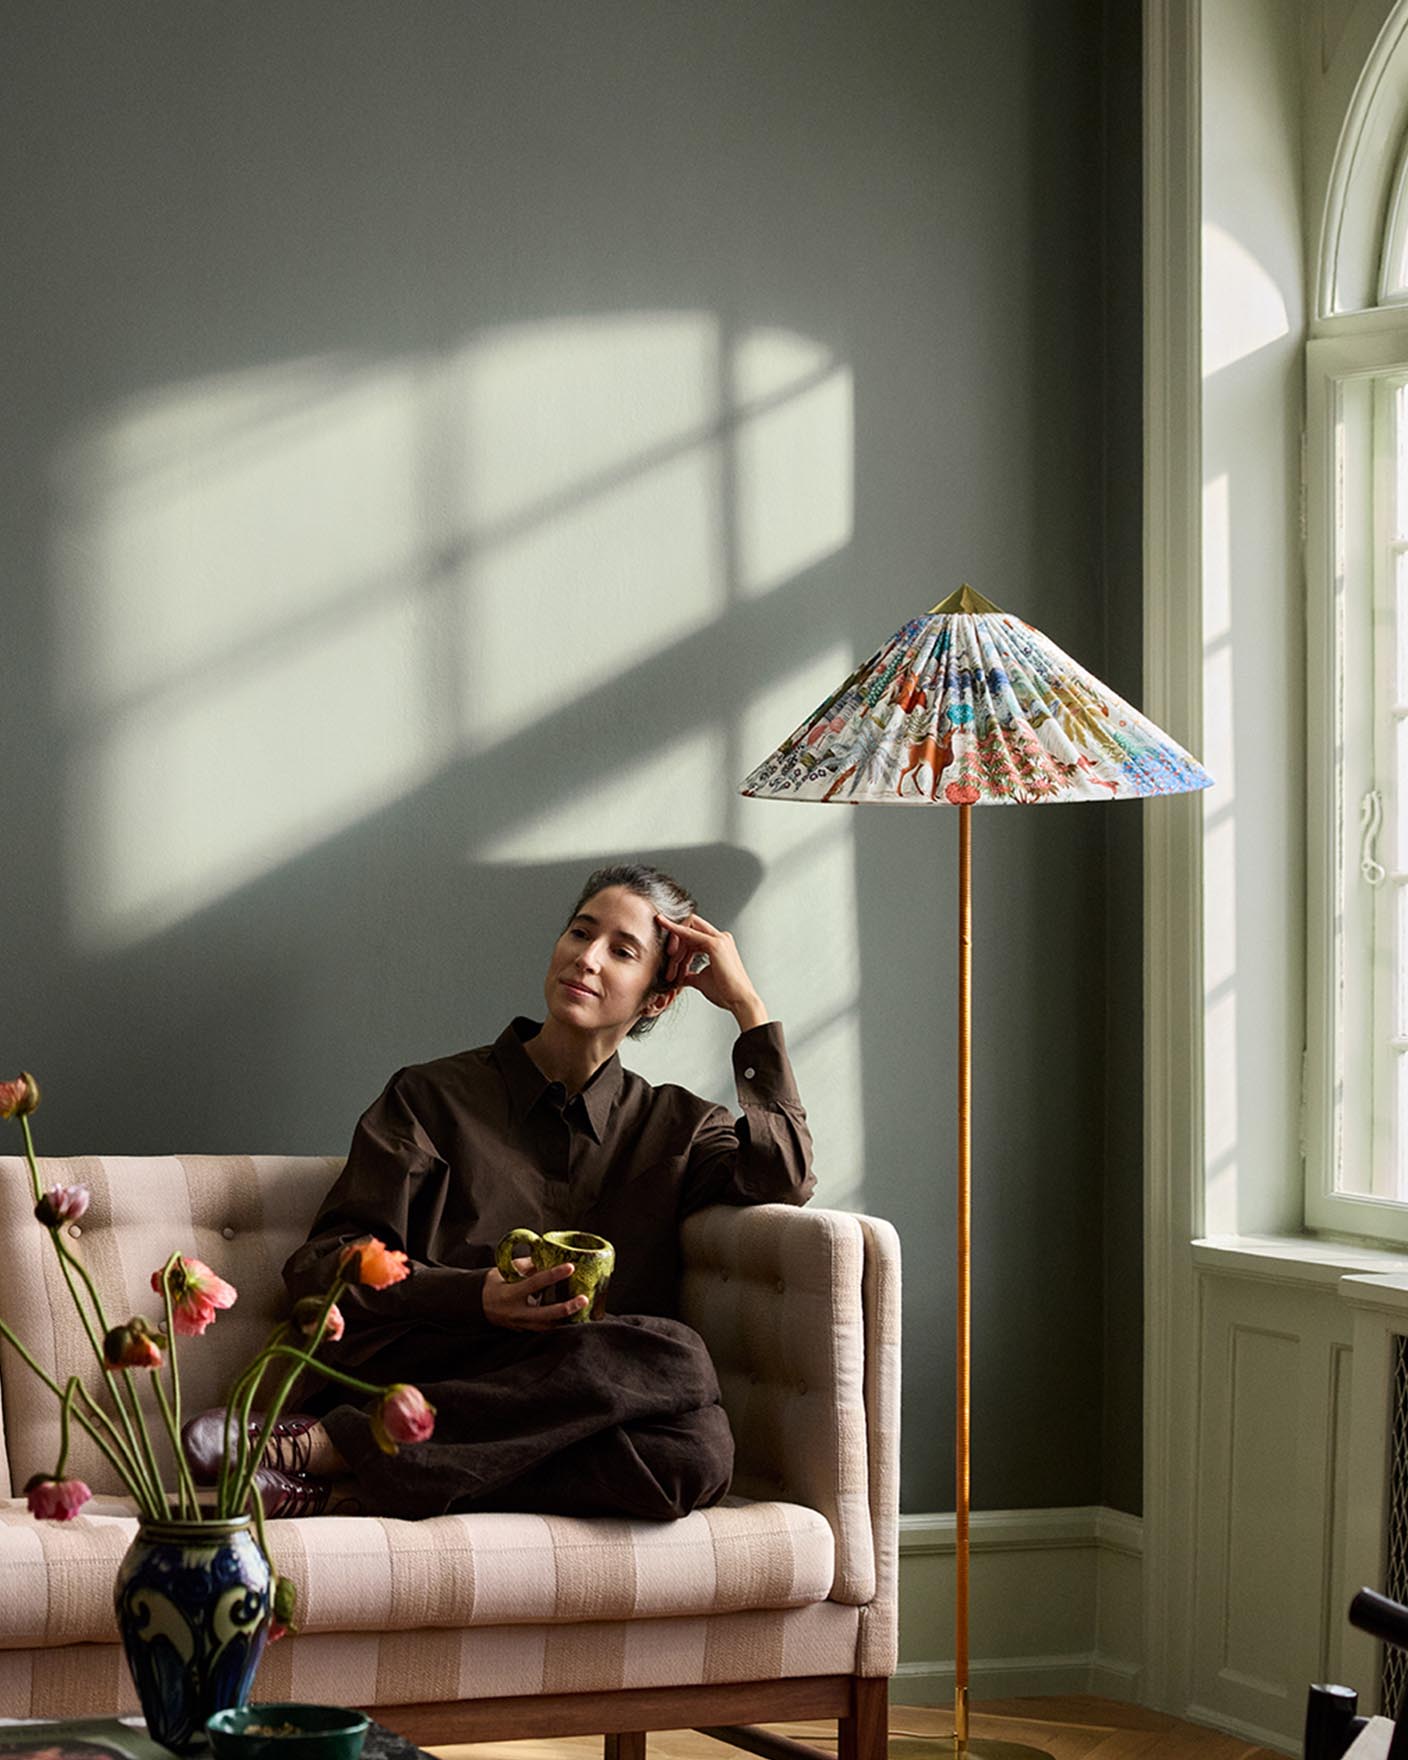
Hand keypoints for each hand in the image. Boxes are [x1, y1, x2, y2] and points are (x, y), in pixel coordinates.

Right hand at [482, 1259, 589, 1329]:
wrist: (477, 1304)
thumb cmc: (494, 1284)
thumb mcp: (506, 1270)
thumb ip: (528, 1265)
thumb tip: (549, 1256)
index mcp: (510, 1293)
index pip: (535, 1283)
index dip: (554, 1274)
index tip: (571, 1267)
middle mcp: (516, 1312)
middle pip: (545, 1314)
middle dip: (566, 1308)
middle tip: (584, 1299)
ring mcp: (520, 1324)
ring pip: (547, 1327)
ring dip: (565, 1319)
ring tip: (583, 1311)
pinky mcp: (524, 1330)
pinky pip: (543, 1329)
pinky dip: (557, 1324)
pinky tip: (571, 1318)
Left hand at [655, 913, 768, 1029]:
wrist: (739, 1001)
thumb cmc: (725, 993)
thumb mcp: (701, 980)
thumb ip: (689, 975)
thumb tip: (679, 977)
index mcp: (719, 945)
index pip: (693, 936)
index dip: (679, 944)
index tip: (667, 953)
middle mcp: (721, 938)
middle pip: (689, 927)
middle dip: (674, 940)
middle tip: (667, 958)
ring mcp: (719, 939)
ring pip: (687, 929)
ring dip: (675, 948)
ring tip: (671, 971)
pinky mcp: (715, 944)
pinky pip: (689, 933)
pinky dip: (675, 931)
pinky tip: (666, 927)